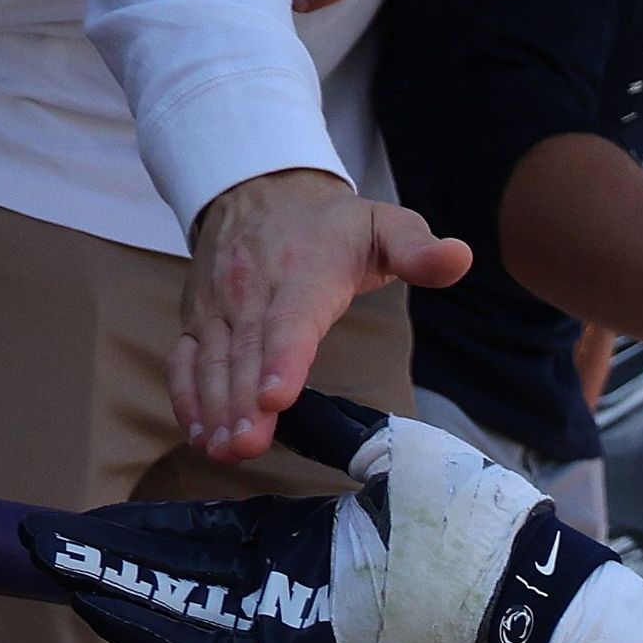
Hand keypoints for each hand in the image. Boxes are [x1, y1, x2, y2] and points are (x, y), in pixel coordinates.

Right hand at [175, 169, 466, 458]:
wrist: (261, 191)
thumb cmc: (332, 226)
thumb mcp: (385, 223)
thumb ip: (419, 249)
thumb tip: (458, 259)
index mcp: (304, 269)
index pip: (291, 319)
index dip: (283, 359)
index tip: (277, 398)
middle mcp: (253, 287)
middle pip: (246, 351)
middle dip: (244, 402)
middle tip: (248, 447)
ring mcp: (219, 305)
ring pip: (211, 360)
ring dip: (215, 408)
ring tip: (225, 450)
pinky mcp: (198, 318)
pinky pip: (184, 359)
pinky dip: (186, 397)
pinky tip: (200, 434)